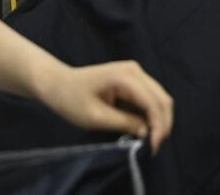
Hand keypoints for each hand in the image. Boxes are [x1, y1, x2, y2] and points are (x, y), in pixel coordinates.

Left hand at [39, 61, 172, 153]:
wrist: (56, 83)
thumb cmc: (70, 99)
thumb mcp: (96, 117)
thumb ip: (125, 123)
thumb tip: (148, 133)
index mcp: (125, 76)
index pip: (154, 102)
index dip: (158, 126)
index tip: (152, 148)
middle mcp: (135, 71)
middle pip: (162, 99)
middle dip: (162, 124)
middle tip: (153, 148)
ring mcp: (135, 74)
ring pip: (159, 99)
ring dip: (159, 120)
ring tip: (150, 142)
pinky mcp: (132, 81)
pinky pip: (150, 99)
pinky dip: (151, 115)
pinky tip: (144, 130)